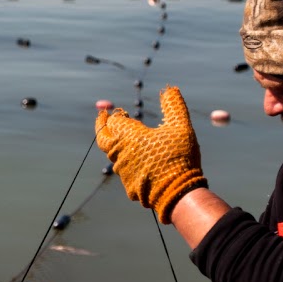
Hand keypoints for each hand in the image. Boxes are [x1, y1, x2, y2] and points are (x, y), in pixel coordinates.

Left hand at [95, 86, 206, 223]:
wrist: (177, 193)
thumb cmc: (178, 156)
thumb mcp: (180, 126)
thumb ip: (173, 106)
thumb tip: (169, 89)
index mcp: (129, 136)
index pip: (114, 121)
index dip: (117, 115)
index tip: (122, 112)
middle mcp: (120, 153)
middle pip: (103, 138)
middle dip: (102, 127)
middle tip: (102, 118)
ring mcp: (123, 172)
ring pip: (112, 156)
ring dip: (115, 145)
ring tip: (122, 139)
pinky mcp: (129, 186)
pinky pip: (123, 172)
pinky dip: (126, 163)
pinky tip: (136, 162)